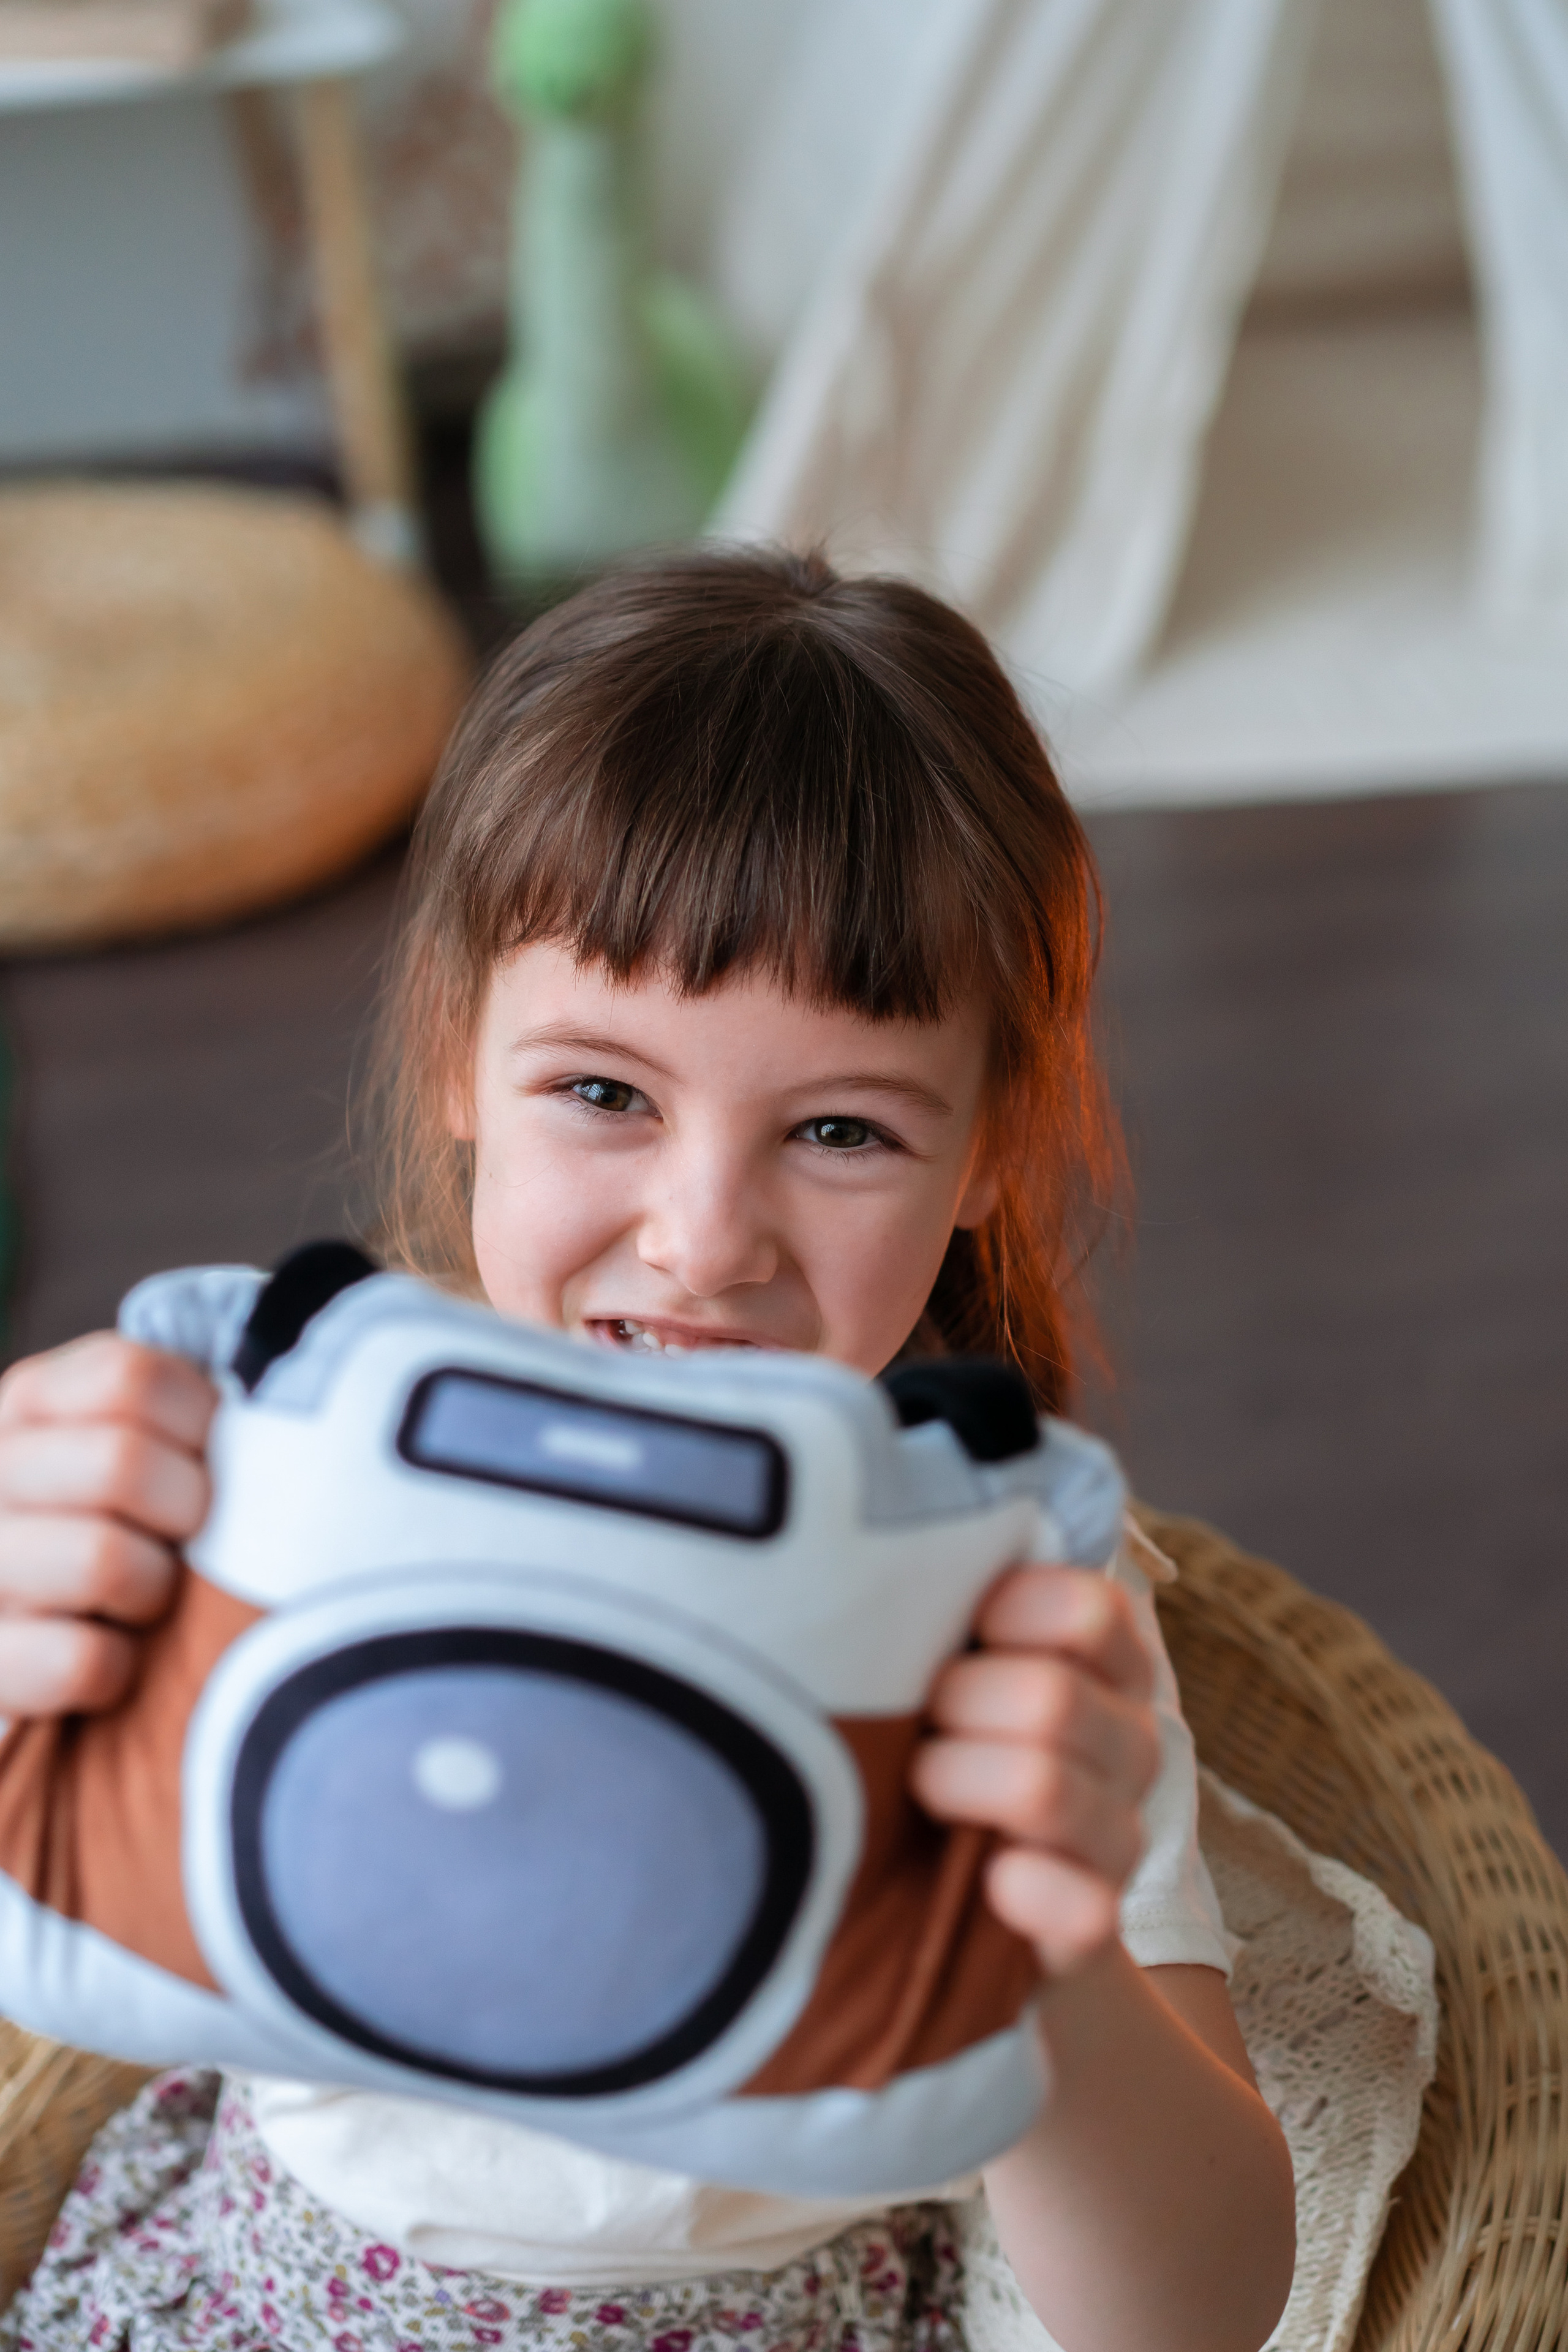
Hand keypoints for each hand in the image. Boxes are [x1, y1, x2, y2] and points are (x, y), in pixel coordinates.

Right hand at [0, 1334, 216, 1715]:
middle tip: (187, 1537)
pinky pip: (80, 1661)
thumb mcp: (158, 1441)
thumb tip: (277, 1400)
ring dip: (151, 1590)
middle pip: (118, 1463)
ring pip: (101, 1562)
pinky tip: (114, 1659)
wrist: (59, 1624)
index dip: (200, 1425)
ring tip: (146, 1596)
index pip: (131, 1379)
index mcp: (37, 1401)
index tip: (209, 1460)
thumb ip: (199, 1411)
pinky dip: (116, 1668)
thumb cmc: (139, 1522)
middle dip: (185, 1510)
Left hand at [909, 1561, 1161, 1977]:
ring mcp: (1116, 1836)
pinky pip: (1087, 1910)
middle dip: (958, 1702)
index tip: (949, 1626)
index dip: (1007, 1610)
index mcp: (1101, 1663)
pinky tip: (984, 1882)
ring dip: (959, 1782)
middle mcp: (1126, 1741)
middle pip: (1052, 1696)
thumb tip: (895, 1470)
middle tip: (914, 1716)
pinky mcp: (1090, 1929)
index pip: (1090, 1610)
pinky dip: (1026, 1893)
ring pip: (1049, 1787)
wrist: (939, 1906)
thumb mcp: (933, 1651)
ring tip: (917, 1787)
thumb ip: (946, 1586)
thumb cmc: (925, 1738)